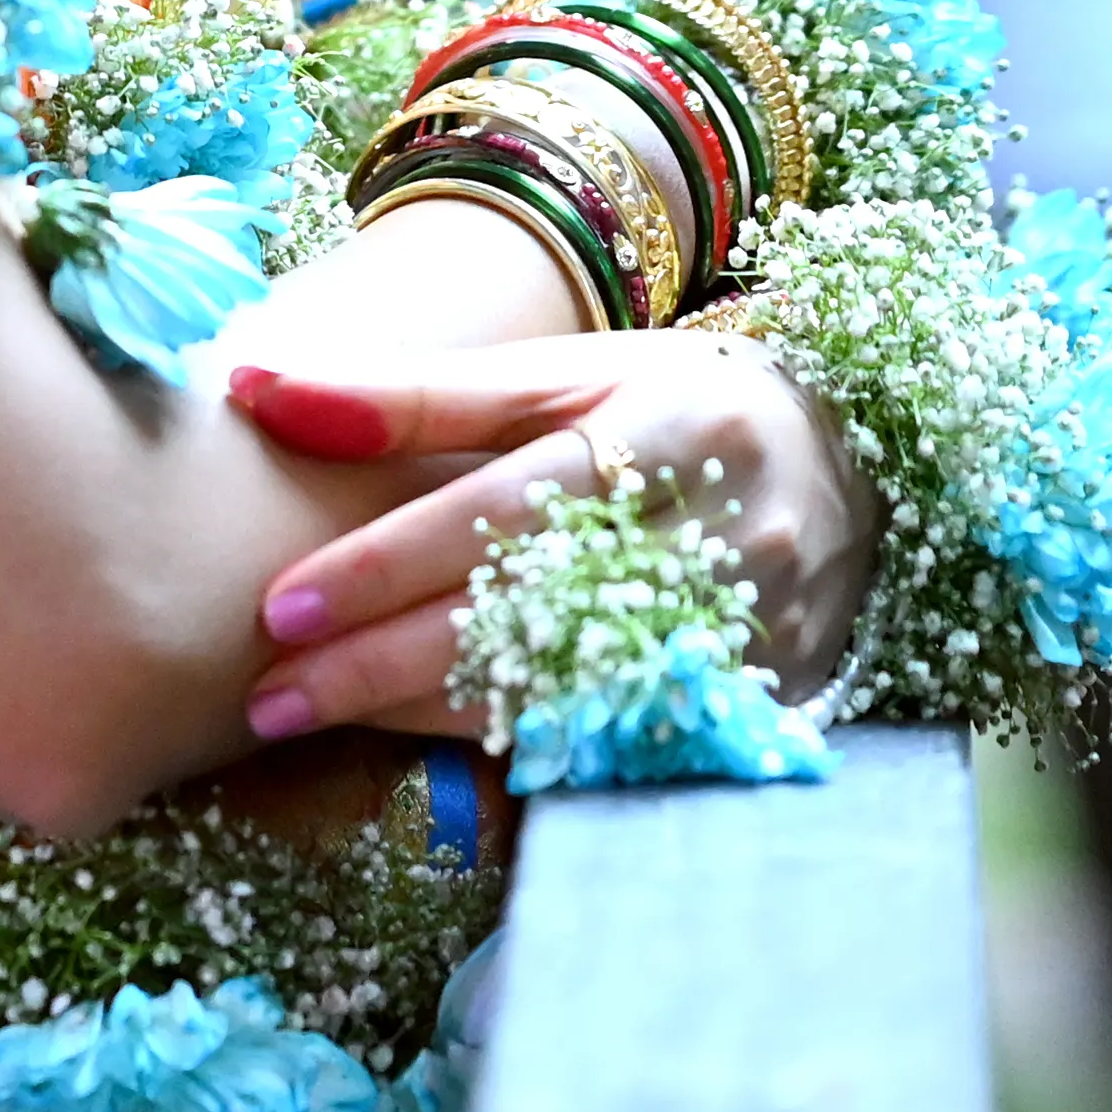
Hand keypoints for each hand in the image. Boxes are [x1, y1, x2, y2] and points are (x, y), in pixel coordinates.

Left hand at [221, 337, 876, 743]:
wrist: (851, 464)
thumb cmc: (672, 404)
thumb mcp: (563, 371)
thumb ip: (414, 393)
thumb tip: (260, 391)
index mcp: (668, 431)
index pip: (506, 513)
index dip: (390, 564)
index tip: (283, 606)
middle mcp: (717, 536)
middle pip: (527, 617)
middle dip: (382, 666)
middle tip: (270, 695)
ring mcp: (745, 630)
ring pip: (563, 691)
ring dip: (423, 713)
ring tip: (311, 717)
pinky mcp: (755, 698)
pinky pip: (613, 734)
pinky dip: (509, 739)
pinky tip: (420, 740)